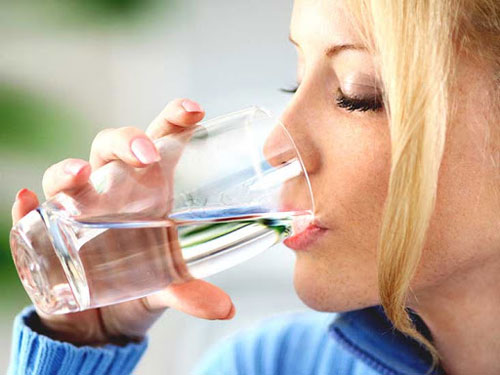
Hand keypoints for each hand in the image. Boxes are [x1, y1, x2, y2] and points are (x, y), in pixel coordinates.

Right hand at [11, 98, 235, 345]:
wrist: (106, 313)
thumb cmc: (144, 279)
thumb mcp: (170, 285)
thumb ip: (192, 292)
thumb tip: (225, 309)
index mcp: (150, 186)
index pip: (161, 141)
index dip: (174, 120)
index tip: (194, 110)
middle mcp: (113, 187)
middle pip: (113, 146)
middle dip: (126, 141)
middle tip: (145, 155)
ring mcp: (79, 207)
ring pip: (69, 174)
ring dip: (70, 170)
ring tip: (78, 176)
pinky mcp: (50, 232)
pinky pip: (33, 214)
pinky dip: (28, 208)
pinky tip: (29, 203)